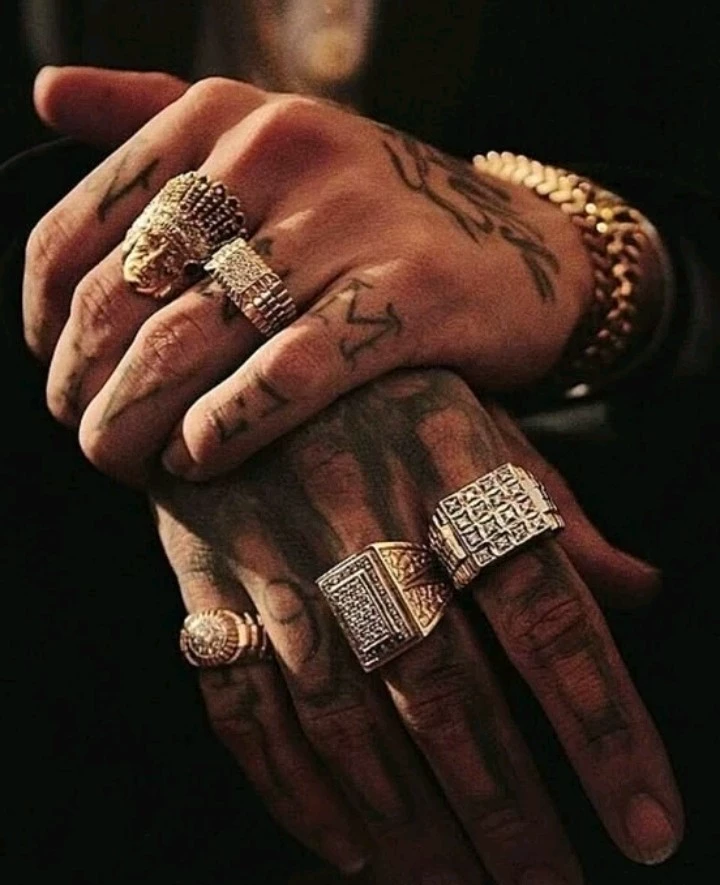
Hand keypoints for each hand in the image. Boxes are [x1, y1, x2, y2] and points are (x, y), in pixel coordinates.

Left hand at [25, 66, 594, 484]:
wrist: (523, 248)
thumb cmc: (376, 211)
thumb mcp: (270, 142)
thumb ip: (155, 113)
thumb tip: (46, 91)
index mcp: (226, 118)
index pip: (78, 231)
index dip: (45, 322)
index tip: (59, 374)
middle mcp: (281, 153)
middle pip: (122, 298)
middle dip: (83, 389)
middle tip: (90, 439)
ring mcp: (350, 222)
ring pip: (192, 342)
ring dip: (138, 424)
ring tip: (131, 462)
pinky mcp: (412, 294)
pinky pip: (288, 374)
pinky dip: (229, 427)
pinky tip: (203, 459)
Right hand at [150, 367, 679, 884]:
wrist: (233, 353)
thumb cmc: (380, 395)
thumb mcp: (477, 420)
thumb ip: (554, 510)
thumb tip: (645, 593)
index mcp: (450, 466)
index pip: (546, 610)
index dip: (601, 722)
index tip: (644, 823)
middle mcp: (363, 516)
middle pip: (442, 680)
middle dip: (502, 799)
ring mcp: (275, 556)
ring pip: (342, 710)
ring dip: (402, 812)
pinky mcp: (210, 586)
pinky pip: (243, 701)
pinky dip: (290, 783)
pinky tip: (346, 840)